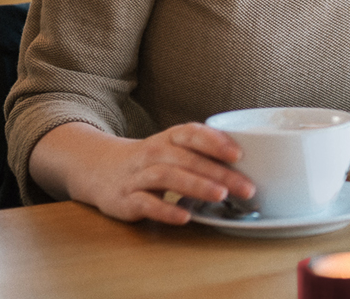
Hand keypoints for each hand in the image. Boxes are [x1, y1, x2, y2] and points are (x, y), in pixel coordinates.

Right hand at [32, 121, 255, 224]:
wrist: (99, 169)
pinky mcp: (124, 199)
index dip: (215, 142)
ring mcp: (137, 176)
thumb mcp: (173, 149)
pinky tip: (185, 216)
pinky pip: (145, 203)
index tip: (239, 154)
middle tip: (245, 187)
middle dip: (218, 173)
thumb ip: (202, 153)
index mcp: (168, 139)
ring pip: (167, 177)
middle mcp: (153, 153)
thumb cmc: (151, 160)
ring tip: (221, 196)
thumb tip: (250, 161)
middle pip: (187, 159)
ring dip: (196, 186)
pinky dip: (165, 209)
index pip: (191, 133)